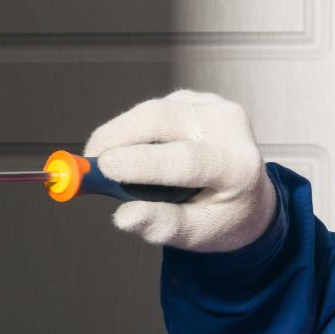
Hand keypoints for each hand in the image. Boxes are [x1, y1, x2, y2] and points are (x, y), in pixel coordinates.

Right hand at [83, 89, 276, 251]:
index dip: (140, 162)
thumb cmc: (222, 217)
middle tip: (86, 165)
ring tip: (104, 165)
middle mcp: (229, 127)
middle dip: (115, 138)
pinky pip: (151, 109)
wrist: (248, 197)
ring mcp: (212, 106)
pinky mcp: (195, 99)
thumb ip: (161, 226)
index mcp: (236, 165)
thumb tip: (124, 217)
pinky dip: (130, 131)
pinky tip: (130, 151)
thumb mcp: (196, 234)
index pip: (184, 160)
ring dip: (118, 134)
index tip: (103, 168)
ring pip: (151, 111)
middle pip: (161, 120)